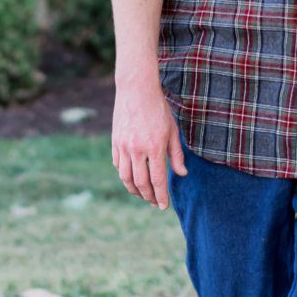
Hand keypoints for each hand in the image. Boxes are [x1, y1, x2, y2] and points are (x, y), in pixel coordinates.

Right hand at [112, 68, 186, 208]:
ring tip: (142, 195)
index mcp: (154, 148)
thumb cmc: (158, 109)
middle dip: (148, 197)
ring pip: (125, 177)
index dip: (161, 196)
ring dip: (134, 190)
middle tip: (155, 203)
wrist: (136, 90)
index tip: (163, 206)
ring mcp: (123, 146)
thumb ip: (176, 154)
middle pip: (140, 183)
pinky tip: (132, 177)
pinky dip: (124, 175)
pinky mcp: (115, 142)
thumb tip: (181, 174)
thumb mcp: (173, 130)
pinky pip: (117, 165)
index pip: (157, 181)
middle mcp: (137, 150)